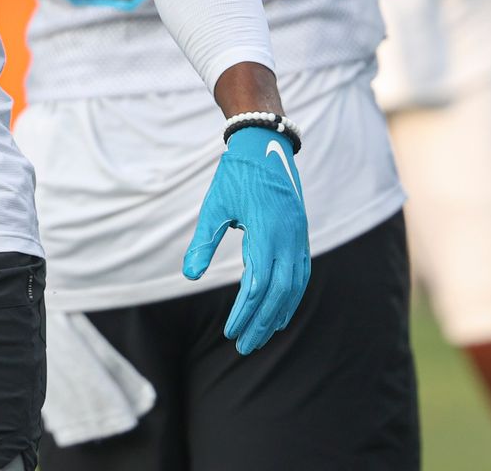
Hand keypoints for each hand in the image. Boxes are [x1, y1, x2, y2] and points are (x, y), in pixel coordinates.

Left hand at [182, 127, 310, 354]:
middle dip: (261, 323)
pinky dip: (291, 297)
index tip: (230, 332)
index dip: (244, 312)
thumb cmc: (235, 175)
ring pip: (294, 287)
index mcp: (267, 232)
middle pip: (278, 293)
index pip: (257, 285)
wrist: (264, 144)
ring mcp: (299, 238)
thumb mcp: (214, 206)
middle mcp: (289, 239)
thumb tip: (189, 276)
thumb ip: (203, 241)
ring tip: (262, 336)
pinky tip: (279, 311)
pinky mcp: (301, 236)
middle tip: (244, 347)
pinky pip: (300, 274)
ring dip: (279, 314)